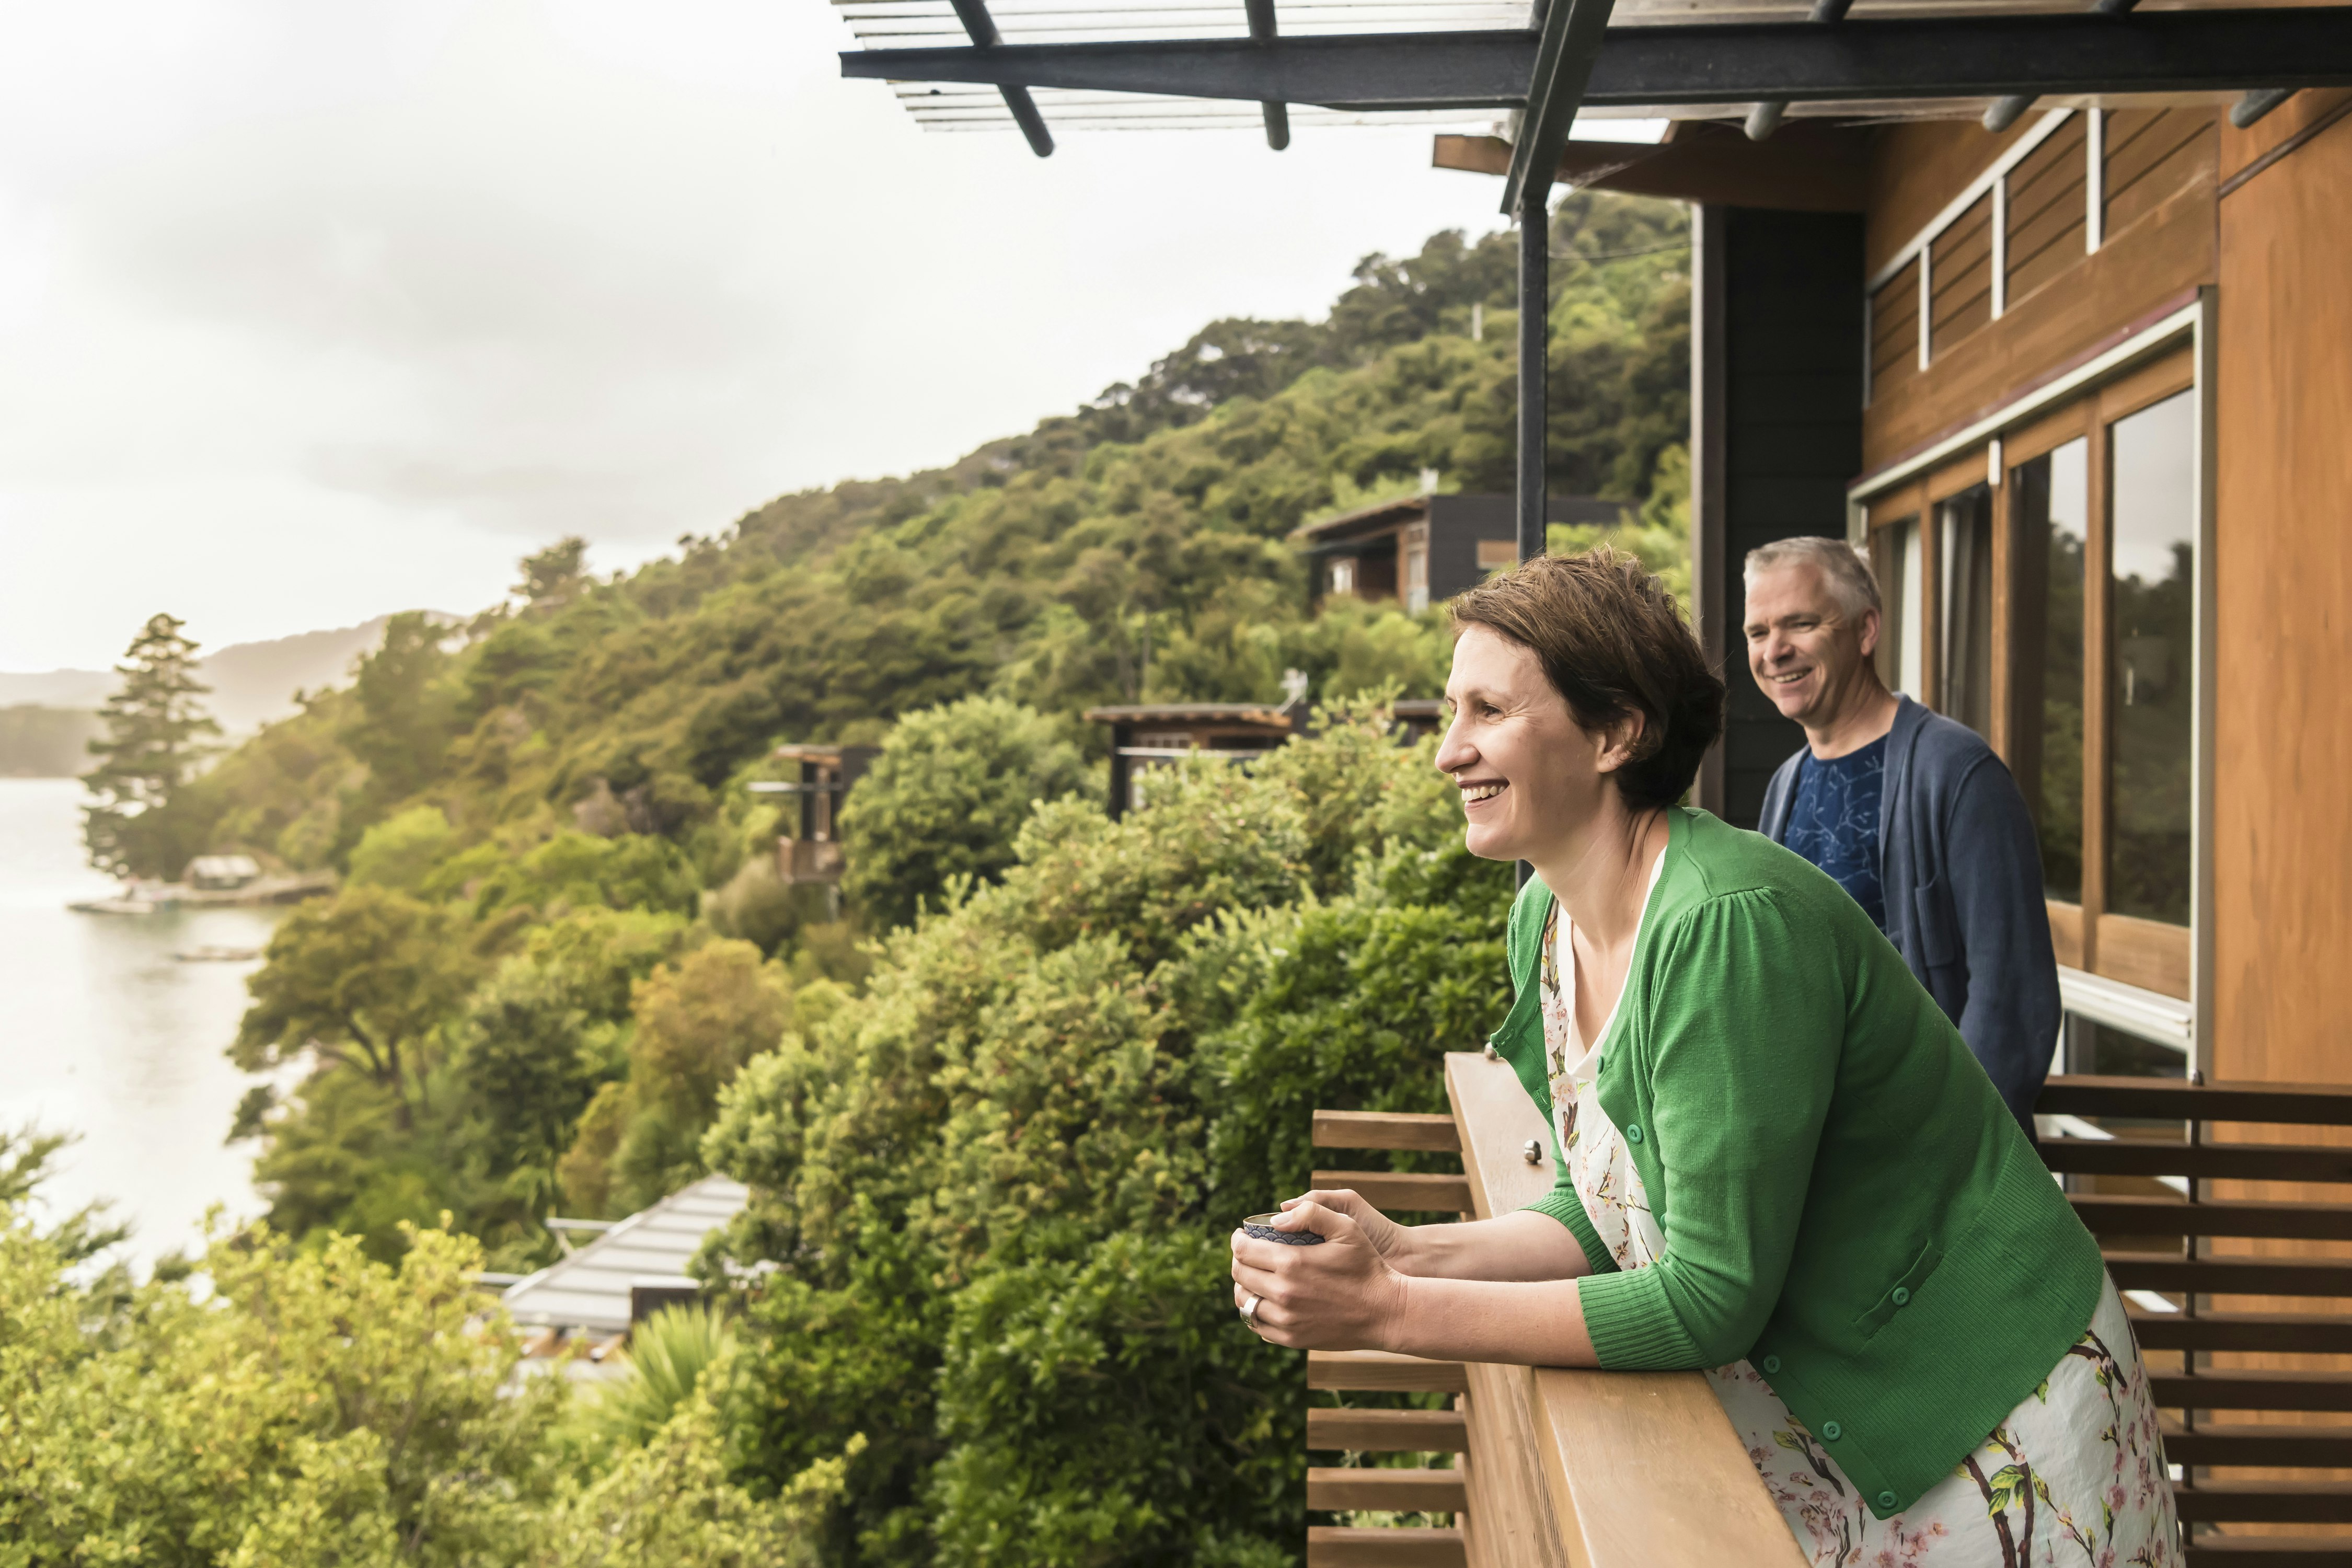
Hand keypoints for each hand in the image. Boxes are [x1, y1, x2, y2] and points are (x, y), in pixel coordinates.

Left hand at [1230, 1195, 1410, 1350]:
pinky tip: (1263, 1301)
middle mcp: (1283, 1293)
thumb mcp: (1346, 1226)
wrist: (1385, 1311)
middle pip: (1240, 1274)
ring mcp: (1286, 1319)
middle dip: (1238, 1260)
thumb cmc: (1366, 1266)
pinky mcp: (1291, 1339)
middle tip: (1246, 1253)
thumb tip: (1275, 1220)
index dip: (1237, 1239)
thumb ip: (1310, 1213)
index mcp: (1291, 1263)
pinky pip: (1257, 1325)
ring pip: (1244, 1302)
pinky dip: (1254, 1311)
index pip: (1244, 1250)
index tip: (1241, 1235)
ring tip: (1252, 1277)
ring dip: (1243, 1286)